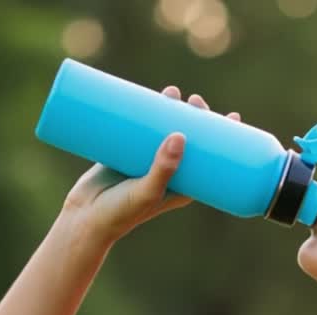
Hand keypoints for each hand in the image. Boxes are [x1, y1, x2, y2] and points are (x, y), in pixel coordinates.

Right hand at [60, 87, 240, 243]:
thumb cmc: (121, 213)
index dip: (224, 140)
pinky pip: (136, 130)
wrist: (83, 219)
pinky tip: (145, 94)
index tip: (232, 117)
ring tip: (173, 93)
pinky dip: (141, 113)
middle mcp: (166, 173)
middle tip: (195, 100)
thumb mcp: (147, 192)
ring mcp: (144, 163)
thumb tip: (181, 135)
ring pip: (162, 131)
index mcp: (181, 186)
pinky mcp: (122, 154)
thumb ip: (163, 168)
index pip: (211, 161)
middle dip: (195, 118)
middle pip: (188, 141)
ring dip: (170, 110)